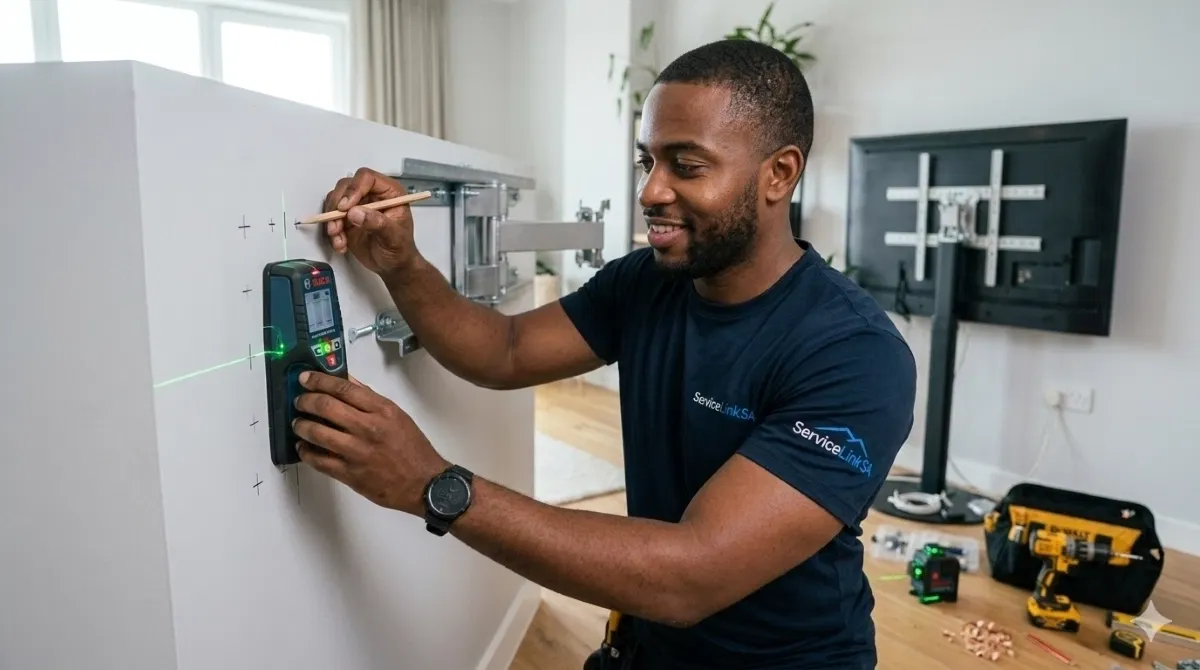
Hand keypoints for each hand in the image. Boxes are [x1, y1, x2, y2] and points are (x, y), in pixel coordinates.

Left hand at [292, 371, 448, 515]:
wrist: (423, 483)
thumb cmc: (412, 449)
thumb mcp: (397, 416)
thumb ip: (370, 399)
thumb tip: (347, 381)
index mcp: (382, 411)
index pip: (344, 388)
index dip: (320, 381)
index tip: (305, 379)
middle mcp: (368, 428)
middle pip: (326, 407)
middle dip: (306, 401)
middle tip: (299, 401)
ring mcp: (357, 452)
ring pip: (318, 433)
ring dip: (302, 426)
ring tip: (298, 424)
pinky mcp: (350, 473)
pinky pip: (319, 461)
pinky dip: (306, 452)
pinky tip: (303, 448)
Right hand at [321, 167, 419, 275]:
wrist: (393, 265)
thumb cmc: (401, 249)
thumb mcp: (394, 237)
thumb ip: (377, 223)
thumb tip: (355, 213)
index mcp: (389, 193)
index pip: (367, 178)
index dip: (354, 189)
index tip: (346, 207)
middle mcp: (372, 195)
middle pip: (346, 186)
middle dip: (337, 204)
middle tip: (337, 223)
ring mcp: (358, 206)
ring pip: (335, 200)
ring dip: (332, 219)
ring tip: (338, 238)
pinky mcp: (347, 218)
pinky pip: (331, 217)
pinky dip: (332, 231)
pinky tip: (341, 244)